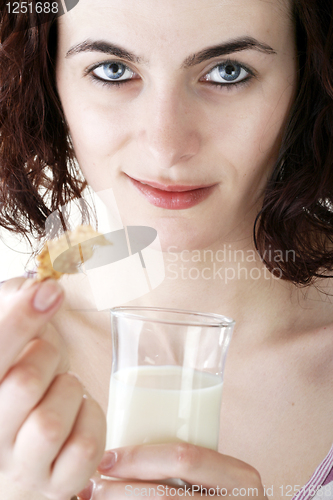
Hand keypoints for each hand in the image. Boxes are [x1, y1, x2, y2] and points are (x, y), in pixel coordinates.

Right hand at [0, 278, 105, 499]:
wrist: (24, 454)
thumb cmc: (17, 390)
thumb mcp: (10, 349)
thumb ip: (13, 311)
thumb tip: (39, 286)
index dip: (20, 318)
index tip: (51, 291)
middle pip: (23, 384)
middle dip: (47, 355)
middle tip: (49, 356)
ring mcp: (20, 468)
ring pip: (50, 423)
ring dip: (69, 392)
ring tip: (63, 390)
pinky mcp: (55, 486)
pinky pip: (84, 449)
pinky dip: (91, 421)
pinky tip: (79, 414)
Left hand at [77, 443, 266, 499]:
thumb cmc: (220, 497)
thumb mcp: (216, 477)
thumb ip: (186, 464)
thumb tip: (116, 453)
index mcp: (239, 477)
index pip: (184, 458)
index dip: (139, 458)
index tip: (105, 459)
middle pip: (164, 497)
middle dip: (119, 492)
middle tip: (90, 487)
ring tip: (94, 498)